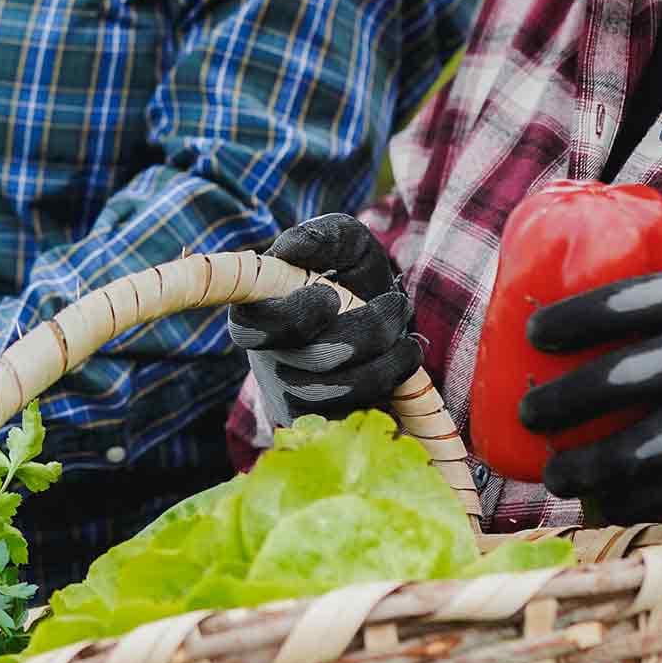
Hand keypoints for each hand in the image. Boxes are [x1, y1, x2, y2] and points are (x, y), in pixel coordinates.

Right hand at [229, 214, 421, 426]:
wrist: (377, 321)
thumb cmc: (351, 277)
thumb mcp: (342, 244)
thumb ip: (319, 237)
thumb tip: (289, 250)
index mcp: (255, 316)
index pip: (255, 328)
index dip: (296, 315)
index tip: (331, 296)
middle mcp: (266, 362)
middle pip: (314, 359)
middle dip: (369, 330)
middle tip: (398, 304)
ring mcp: (292, 398)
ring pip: (343, 389)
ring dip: (388, 357)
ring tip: (406, 334)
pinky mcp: (323, 425)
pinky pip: (359, 412)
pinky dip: (390, 381)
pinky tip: (401, 359)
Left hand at [518, 249, 661, 523]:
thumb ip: (643, 285)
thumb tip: (549, 288)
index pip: (616, 305)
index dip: (567, 321)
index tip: (532, 332)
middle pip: (619, 381)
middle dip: (560, 404)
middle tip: (527, 414)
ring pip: (646, 448)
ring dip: (591, 468)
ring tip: (554, 475)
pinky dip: (635, 500)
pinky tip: (600, 503)